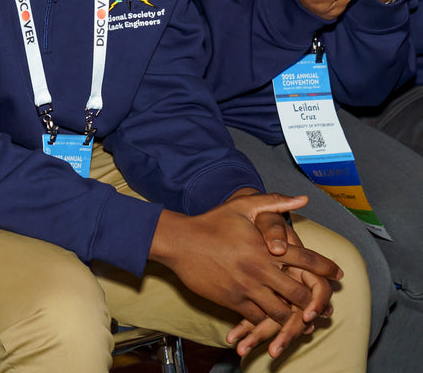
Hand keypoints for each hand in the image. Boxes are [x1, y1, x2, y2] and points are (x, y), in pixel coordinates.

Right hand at [149, 191, 339, 354]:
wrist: (179, 241)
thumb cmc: (212, 222)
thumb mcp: (242, 206)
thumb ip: (274, 202)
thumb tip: (303, 199)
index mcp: (267, 247)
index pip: (308, 260)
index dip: (328, 269)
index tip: (339, 274)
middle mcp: (261, 269)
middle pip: (301, 294)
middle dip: (314, 301)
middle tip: (321, 305)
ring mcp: (247, 287)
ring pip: (282, 312)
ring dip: (292, 315)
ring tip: (300, 317)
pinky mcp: (232, 300)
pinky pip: (258, 317)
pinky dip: (266, 319)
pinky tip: (269, 317)